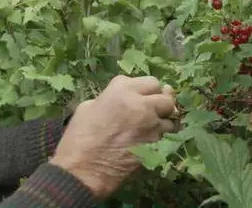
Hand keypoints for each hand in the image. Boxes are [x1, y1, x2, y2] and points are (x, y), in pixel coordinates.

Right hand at [50, 75, 176, 198]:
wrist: (84, 169)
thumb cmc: (79, 137)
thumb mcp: (88, 107)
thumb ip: (111, 98)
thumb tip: (122, 101)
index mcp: (123, 90)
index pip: (151, 82)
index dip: (147, 90)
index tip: (142, 97)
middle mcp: (142, 104)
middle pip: (166, 97)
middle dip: (162, 102)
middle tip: (153, 109)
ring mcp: (152, 125)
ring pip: (171, 117)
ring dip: (164, 120)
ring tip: (152, 126)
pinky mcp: (156, 144)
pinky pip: (166, 135)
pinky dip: (160, 136)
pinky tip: (149, 139)